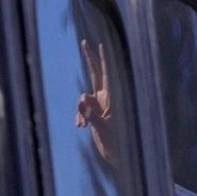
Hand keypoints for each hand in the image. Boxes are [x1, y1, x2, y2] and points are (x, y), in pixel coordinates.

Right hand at [75, 39, 115, 163]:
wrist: (117, 154)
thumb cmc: (117, 143)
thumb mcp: (104, 129)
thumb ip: (92, 115)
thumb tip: (81, 101)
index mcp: (113, 99)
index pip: (107, 75)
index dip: (104, 60)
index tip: (101, 45)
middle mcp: (106, 99)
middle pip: (95, 74)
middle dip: (90, 59)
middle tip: (85, 41)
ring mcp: (99, 105)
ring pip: (82, 97)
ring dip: (80, 110)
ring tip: (83, 126)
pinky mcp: (93, 113)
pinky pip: (81, 109)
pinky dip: (79, 116)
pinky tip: (81, 127)